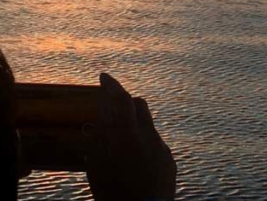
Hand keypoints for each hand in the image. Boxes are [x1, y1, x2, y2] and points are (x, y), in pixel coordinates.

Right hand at [86, 73, 176, 200]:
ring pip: (148, 125)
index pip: (121, 99)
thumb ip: (99, 137)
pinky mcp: (170, 161)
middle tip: (112, 105)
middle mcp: (148, 137)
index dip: (112, 85)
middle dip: (125, 101)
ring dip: (134, 125)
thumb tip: (99, 116)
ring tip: (120, 140)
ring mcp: (162, 148)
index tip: (104, 77)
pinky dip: (144, 144)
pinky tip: (135, 161)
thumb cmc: (114, 194)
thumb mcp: (97, 166)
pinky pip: (156, 144)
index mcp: (127, 136)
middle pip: (139, 105)